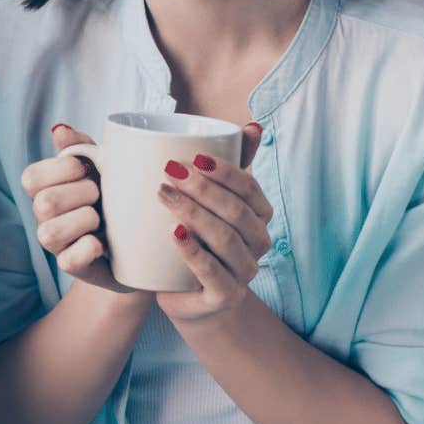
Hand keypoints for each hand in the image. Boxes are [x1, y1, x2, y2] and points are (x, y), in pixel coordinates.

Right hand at [20, 124, 148, 297]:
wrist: (139, 239)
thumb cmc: (114, 195)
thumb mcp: (102, 166)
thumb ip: (80, 147)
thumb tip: (59, 129)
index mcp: (47, 189)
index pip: (31, 177)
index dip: (61, 169)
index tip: (87, 168)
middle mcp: (45, 217)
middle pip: (43, 203)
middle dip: (79, 193)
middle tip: (100, 194)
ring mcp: (57, 245)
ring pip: (49, 233)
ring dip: (84, 219)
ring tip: (103, 218)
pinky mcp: (73, 267)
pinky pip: (70, 260)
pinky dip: (89, 248)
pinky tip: (104, 242)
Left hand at [155, 122, 270, 323]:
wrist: (192, 298)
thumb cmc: (202, 241)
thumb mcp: (215, 204)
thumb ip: (231, 167)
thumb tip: (253, 125)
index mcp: (260, 218)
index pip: (249, 189)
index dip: (225, 171)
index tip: (193, 155)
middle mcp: (259, 244)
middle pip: (235, 211)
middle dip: (202, 188)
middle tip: (169, 172)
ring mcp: (244, 273)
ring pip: (224, 239)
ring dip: (193, 213)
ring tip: (163, 194)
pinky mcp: (224, 296)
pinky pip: (212, 272)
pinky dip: (193, 251)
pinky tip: (174, 233)